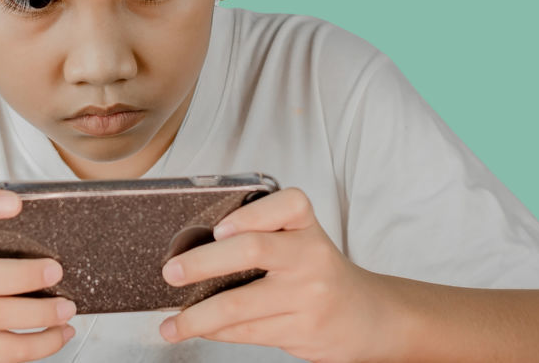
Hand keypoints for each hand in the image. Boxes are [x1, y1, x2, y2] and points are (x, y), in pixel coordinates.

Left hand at [157, 187, 388, 362]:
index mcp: (305, 223)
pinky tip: (200, 330)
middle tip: (171, 272)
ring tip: (171, 325)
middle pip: (252, 251)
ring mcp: (308, 296)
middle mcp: (310, 255)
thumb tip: (191, 249)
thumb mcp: (299, 237)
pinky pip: (248, 332)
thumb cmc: (317, 268)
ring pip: (241, 305)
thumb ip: (259, 233)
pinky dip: (216, 332)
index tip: (218, 228)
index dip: (249, 215)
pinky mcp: (301, 331)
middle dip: (203, 263)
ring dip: (197, 317)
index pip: (284, 206)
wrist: (367, 315)